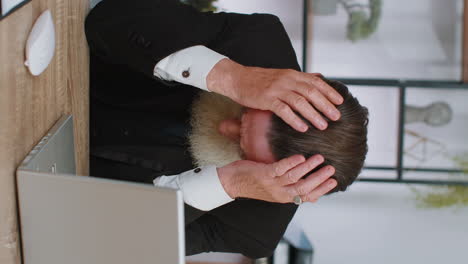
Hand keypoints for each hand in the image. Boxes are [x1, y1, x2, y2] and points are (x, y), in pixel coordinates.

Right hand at [207, 59, 343, 131]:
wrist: (237, 79)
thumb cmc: (259, 80)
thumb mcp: (282, 75)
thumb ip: (299, 78)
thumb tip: (319, 77)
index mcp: (292, 74)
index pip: (315, 82)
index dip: (329, 92)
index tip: (340, 102)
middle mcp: (287, 80)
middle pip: (311, 92)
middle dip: (326, 105)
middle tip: (337, 117)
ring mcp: (276, 89)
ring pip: (300, 102)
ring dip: (313, 114)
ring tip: (323, 126)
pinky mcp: (266, 99)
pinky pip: (283, 110)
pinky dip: (294, 119)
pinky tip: (302, 128)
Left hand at [217, 154, 336, 203]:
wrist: (230, 183)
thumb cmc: (253, 182)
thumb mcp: (274, 189)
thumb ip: (289, 187)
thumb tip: (308, 187)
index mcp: (284, 197)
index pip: (307, 197)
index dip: (322, 190)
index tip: (334, 181)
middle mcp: (280, 193)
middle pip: (304, 188)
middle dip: (319, 179)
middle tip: (331, 169)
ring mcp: (272, 184)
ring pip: (295, 178)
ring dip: (309, 168)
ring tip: (319, 158)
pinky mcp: (264, 174)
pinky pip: (280, 169)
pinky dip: (291, 163)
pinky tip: (300, 156)